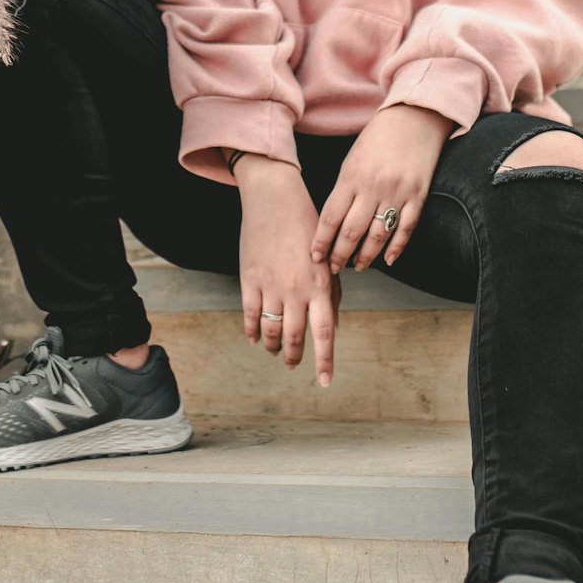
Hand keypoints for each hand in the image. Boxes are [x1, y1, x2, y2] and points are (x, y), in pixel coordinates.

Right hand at [235, 156, 341, 385]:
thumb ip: (331, 294)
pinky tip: (255, 338)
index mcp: (320, 285)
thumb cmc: (307, 228)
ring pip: (271, 331)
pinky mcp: (249, 279)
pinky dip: (252, 332)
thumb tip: (333, 326)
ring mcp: (271, 285)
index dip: (325, 361)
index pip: (324, 333)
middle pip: (296, 337)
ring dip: (274, 346)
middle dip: (296, 357)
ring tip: (277, 351)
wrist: (276, 200)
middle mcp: (296, 290)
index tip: (325, 383)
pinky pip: (249, 315)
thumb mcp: (327, 260)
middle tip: (295, 364)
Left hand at [310, 105, 452, 272]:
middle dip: (340, 254)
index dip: (322, 240)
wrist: (413, 119)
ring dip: (366, 256)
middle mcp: (373, 187)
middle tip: (333, 268)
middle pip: (352, 231)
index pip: (331, 217)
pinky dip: (397, 247)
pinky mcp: (418, 196)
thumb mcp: (352, 161)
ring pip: (378, 235)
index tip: (315, 255)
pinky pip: (406, 228)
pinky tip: (388, 260)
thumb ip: (344, 191)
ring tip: (358, 266)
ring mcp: (398, 193)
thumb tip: (333, 224)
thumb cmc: (377, 141)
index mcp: (352, 177)